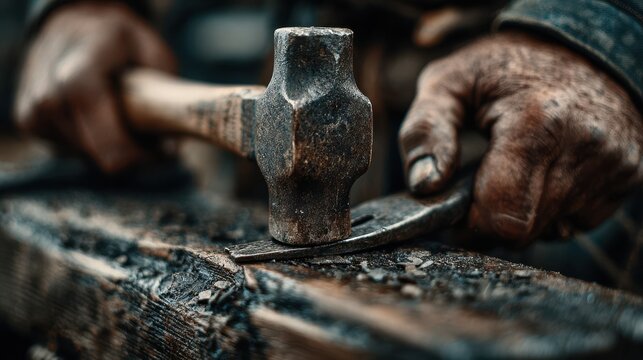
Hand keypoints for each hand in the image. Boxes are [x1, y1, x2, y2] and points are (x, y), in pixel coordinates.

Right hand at [14, 2, 175, 172]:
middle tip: (150, 129)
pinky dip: (91, 141)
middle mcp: (50, 96)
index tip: (164, 149)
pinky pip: (71, 151)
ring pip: (88, 157)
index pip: (108, 142)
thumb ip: (167, 98)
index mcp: (81, 75)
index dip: (141, 157)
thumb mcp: (156, 55)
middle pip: (102, 156)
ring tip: (119, 113)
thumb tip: (172, 148)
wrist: (74, 24)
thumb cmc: (122, 41)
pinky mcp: (28, 122)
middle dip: (133, 151)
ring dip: (112, 144)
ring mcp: (34, 111)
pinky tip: (96, 114)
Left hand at [399, 32, 642, 244]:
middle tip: (482, 184)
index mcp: (536, 123)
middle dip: (493, 218)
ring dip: (523, 212)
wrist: (582, 46)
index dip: (471, 221)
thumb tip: (425, 185)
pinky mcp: (630, 174)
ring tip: (515, 170)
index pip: (503, 216)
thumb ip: (424, 130)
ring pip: (551, 230)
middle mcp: (585, 147)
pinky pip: (579, 221)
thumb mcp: (449, 82)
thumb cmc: (505, 66)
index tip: (458, 204)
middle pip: (525, 230)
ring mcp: (615, 164)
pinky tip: (546, 172)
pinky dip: (554, 208)